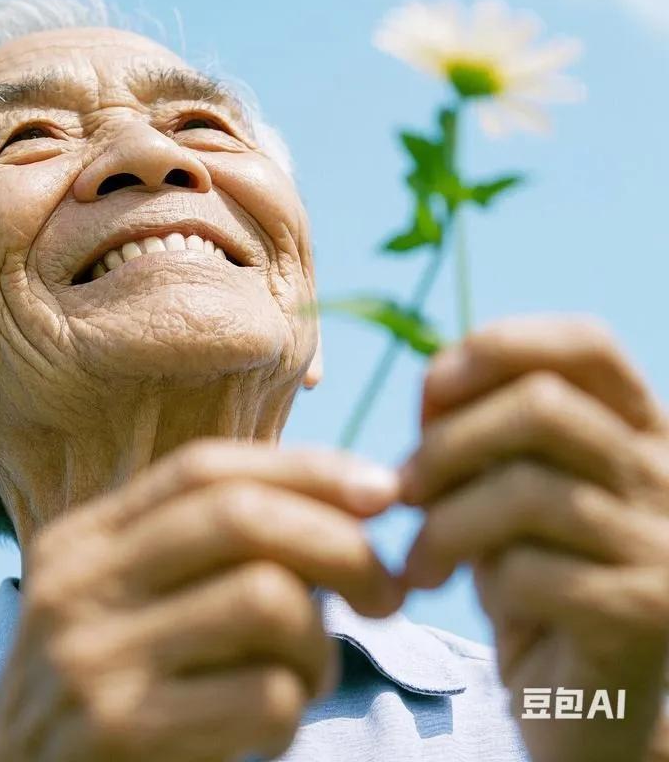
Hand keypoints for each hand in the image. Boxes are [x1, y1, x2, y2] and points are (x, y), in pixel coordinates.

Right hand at [0, 438, 401, 761]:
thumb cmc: (104, 691)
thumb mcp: (123, 601)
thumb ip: (199, 550)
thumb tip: (348, 504)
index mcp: (83, 538)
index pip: (203, 467)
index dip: (303, 467)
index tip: (379, 489)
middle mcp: (77, 584)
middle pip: (240, 519)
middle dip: (340, 545)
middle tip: (385, 593)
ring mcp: (92, 657)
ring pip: (266, 601)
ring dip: (321, 643)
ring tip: (311, 672)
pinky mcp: (120, 731)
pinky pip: (265, 696)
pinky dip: (296, 710)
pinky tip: (273, 728)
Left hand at [400, 315, 668, 761]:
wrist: (584, 706)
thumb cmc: (534, 580)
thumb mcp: (508, 489)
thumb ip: (486, 432)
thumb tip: (436, 381)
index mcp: (639, 429)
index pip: (587, 342)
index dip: (497, 347)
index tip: (431, 394)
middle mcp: (667, 475)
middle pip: (543, 407)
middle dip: (447, 443)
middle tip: (404, 490)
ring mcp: (665, 545)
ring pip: (528, 489)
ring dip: (445, 521)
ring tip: (419, 557)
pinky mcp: (645, 614)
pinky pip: (529, 571)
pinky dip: (477, 581)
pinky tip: (462, 597)